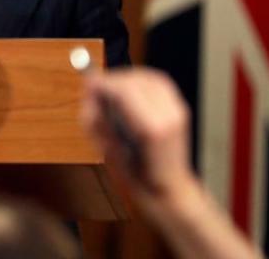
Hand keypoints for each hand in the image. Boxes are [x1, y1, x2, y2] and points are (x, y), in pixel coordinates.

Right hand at [80, 68, 196, 206]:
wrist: (171, 190)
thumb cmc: (139, 180)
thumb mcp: (109, 154)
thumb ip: (97, 121)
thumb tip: (89, 93)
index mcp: (151, 131)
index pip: (124, 91)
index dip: (103, 83)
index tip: (88, 85)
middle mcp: (168, 116)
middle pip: (135, 80)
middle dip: (112, 80)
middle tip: (95, 89)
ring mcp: (177, 111)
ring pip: (147, 77)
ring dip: (126, 78)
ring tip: (112, 90)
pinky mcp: (180, 107)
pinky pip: (158, 82)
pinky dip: (140, 80)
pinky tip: (129, 90)